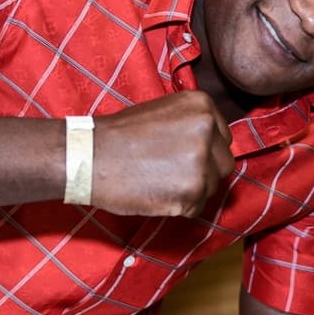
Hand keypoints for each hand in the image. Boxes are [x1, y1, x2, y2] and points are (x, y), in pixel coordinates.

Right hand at [93, 90, 234, 216]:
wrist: (89, 156)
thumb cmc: (120, 136)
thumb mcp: (164, 112)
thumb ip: (193, 125)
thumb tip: (214, 147)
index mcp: (202, 106)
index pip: (223, 139)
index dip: (204, 151)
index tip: (179, 155)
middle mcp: (207, 129)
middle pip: (224, 164)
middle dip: (203, 172)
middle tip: (169, 171)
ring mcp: (201, 160)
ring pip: (212, 187)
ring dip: (190, 190)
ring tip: (158, 180)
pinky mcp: (191, 190)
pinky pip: (196, 207)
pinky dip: (179, 207)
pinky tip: (155, 192)